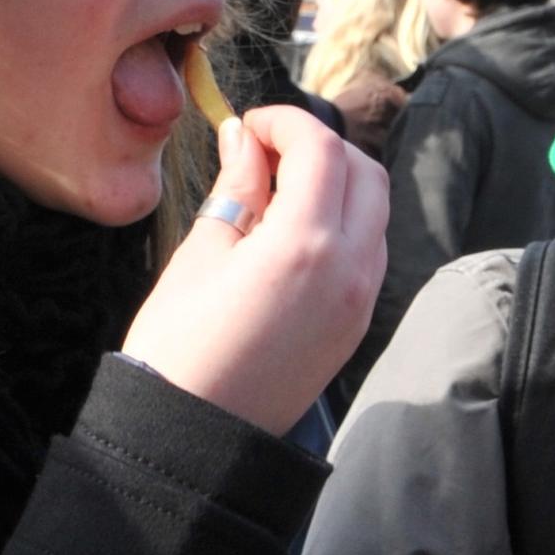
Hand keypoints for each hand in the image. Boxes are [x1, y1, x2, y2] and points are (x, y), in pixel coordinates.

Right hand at [122, 104, 387, 434]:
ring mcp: (361, 297)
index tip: (249, 124)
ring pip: (373, 208)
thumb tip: (244, 138)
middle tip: (264, 151)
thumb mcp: (200, 253)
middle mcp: (351, 267)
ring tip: (276, 190)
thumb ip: (236, 188)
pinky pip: (368, 249)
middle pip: (363, 170)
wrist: (196, 433)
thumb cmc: (180, 345)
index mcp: (306, 244)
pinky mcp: (356, 321)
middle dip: (318, 146)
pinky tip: (292, 231)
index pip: (319, 147)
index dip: (284, 121)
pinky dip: (342, 221)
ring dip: (336, 182)